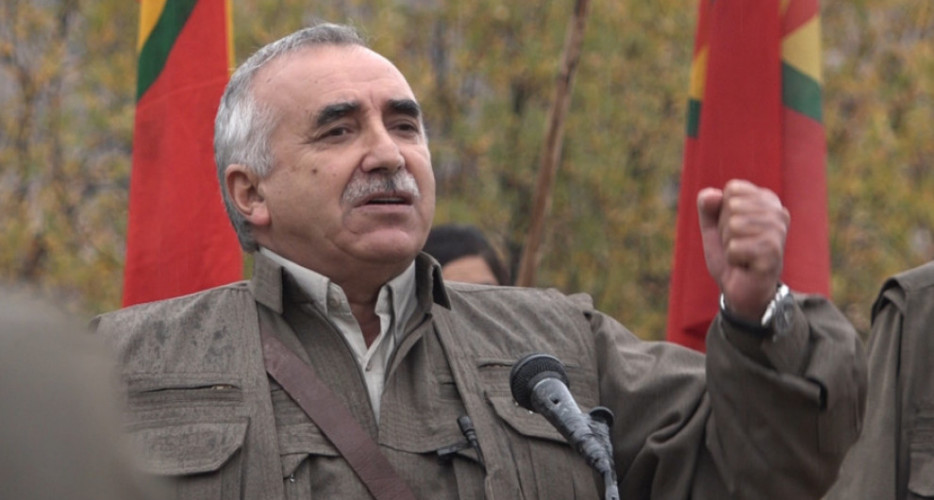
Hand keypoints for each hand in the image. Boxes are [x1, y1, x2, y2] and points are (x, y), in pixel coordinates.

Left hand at [697, 179, 789, 321]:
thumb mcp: (712, 226)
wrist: (740, 289)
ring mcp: (779, 233)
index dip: (723, 211)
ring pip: (734, 225)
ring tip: (742, 255)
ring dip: (730, 244)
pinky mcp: (774, 253)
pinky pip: (735, 247)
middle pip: (733, 206)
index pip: (733, 189)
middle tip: (738, 244)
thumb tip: (711, 195)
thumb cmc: (731, 254)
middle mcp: (779, 213)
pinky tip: (746, 265)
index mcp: (767, 200)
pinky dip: (732, 258)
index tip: (734, 229)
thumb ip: (707, 206)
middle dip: (726, 229)